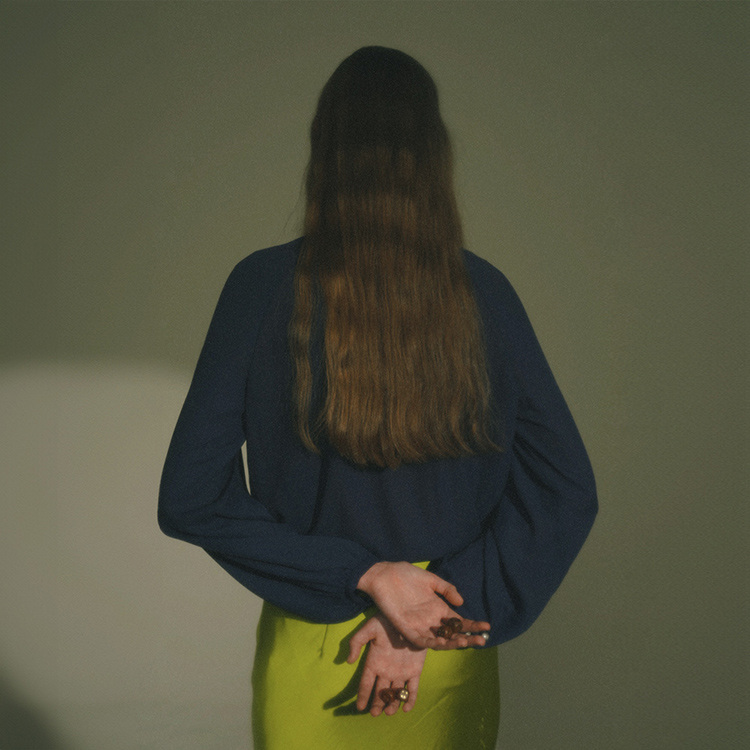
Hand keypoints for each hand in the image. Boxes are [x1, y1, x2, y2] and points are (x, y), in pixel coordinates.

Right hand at [347, 612, 426, 715]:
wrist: (408, 617)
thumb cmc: (386, 621)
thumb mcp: (369, 629)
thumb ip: (356, 642)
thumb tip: (348, 661)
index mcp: (374, 662)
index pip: (366, 683)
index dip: (362, 695)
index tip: (360, 707)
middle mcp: (386, 671)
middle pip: (380, 692)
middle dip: (377, 704)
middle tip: (375, 713)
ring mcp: (401, 672)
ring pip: (395, 694)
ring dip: (392, 704)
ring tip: (390, 711)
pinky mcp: (415, 671)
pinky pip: (412, 689)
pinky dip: (410, 700)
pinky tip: (406, 708)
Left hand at [356, 561, 489, 649]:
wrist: (383, 574)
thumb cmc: (405, 575)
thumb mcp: (430, 580)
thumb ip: (446, 589)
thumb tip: (461, 602)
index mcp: (437, 608)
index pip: (458, 621)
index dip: (473, 625)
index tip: (487, 627)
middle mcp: (430, 620)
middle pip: (452, 634)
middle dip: (467, 638)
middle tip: (481, 641)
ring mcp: (418, 625)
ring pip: (438, 640)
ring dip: (451, 643)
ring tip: (464, 642)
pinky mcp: (405, 628)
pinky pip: (419, 640)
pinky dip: (430, 643)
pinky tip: (441, 642)